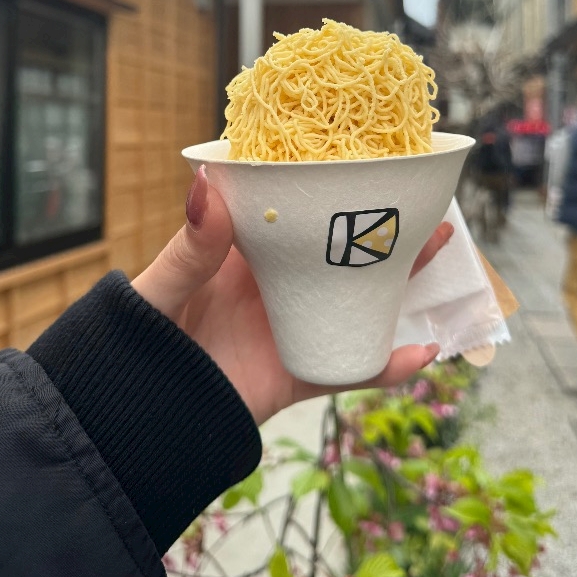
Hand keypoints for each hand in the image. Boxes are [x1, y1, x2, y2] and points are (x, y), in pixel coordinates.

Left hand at [132, 166, 452, 424]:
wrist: (139, 417)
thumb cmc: (140, 342)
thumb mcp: (161, 289)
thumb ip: (188, 248)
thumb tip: (205, 185)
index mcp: (245, 254)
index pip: (293, 211)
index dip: (328, 187)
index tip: (366, 159)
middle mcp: (278, 285)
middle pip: (339, 250)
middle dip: (380, 224)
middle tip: (422, 195)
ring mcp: (295, 327)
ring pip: (358, 298)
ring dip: (400, 277)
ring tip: (438, 244)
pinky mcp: (301, 374)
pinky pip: (352, 367)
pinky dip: (389, 365)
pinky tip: (423, 351)